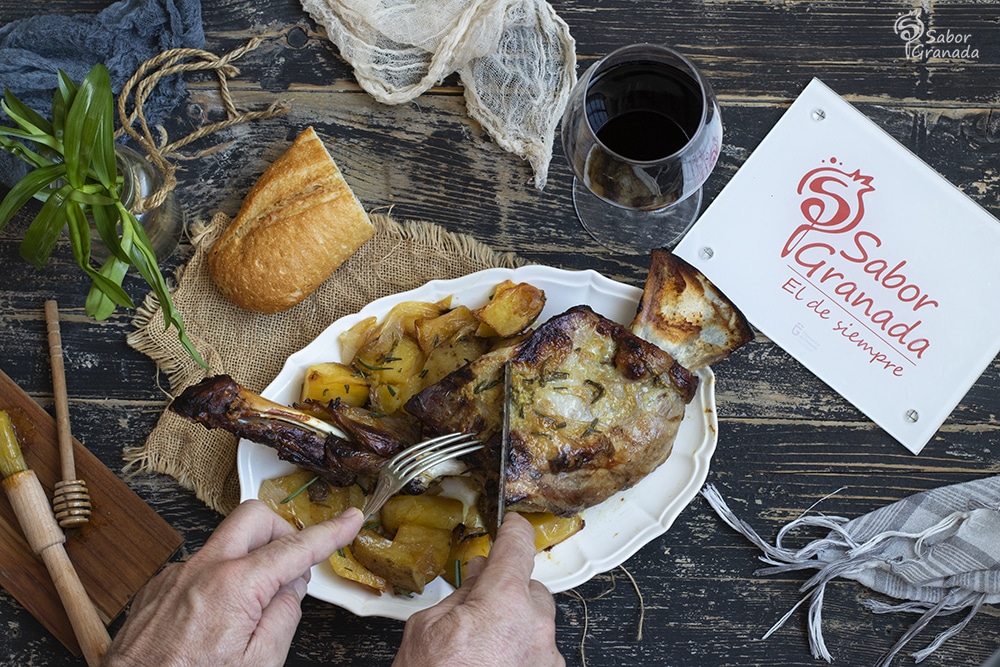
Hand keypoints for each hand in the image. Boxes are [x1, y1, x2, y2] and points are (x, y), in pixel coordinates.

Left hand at [102, 500, 362, 666]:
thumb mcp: (258, 665)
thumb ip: (283, 619)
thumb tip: (290, 590)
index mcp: (234, 586)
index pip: (295, 547)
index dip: (331, 532)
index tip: (350, 519)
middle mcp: (202, 569)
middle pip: (254, 517)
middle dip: (282, 531)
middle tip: (293, 565)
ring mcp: (176, 575)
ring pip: (225, 542)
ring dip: (249, 559)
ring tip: (252, 608)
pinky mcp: (158, 589)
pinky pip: (201, 565)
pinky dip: (221, 577)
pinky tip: (219, 617)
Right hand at [392, 512, 563, 666]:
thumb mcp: (427, 627)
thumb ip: (460, 594)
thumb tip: (477, 575)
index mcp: (505, 602)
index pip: (517, 547)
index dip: (513, 530)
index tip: (511, 524)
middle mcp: (535, 628)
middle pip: (530, 588)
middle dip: (507, 592)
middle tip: (476, 604)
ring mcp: (546, 658)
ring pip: (536, 622)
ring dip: (514, 624)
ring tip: (479, 645)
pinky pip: (537, 652)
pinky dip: (519, 651)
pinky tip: (492, 662)